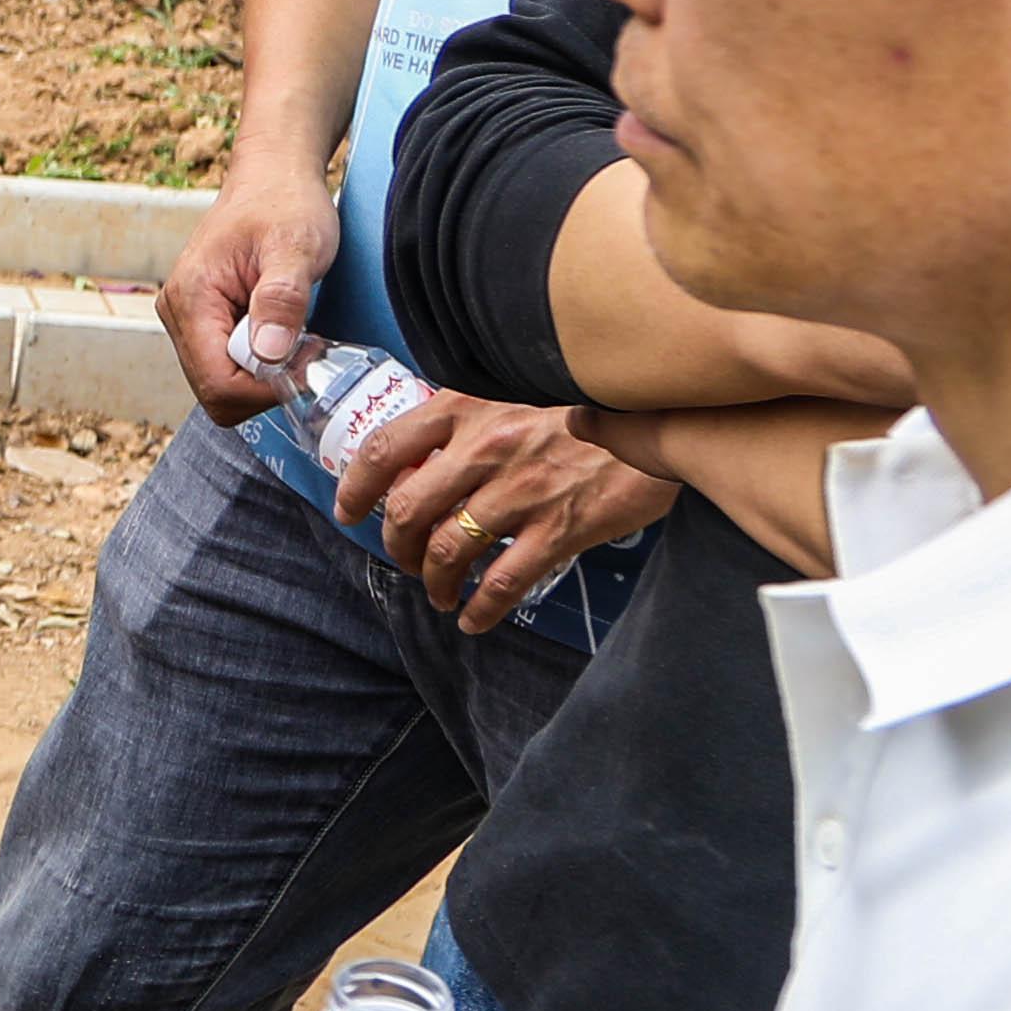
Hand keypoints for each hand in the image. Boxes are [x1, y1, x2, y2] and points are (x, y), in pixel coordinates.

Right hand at [161, 168, 341, 418]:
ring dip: (263, 375)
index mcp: (191, 298)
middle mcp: (177, 313)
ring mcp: (186, 318)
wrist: (273, 176)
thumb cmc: (284, 204)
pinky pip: (225, 365)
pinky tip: (282, 333)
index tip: (305, 363)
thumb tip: (269, 355)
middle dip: (264, 384)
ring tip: (296, 336)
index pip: (216, 383)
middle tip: (306, 351)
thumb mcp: (295, 247)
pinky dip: (258, 363)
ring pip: (220, 383)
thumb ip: (281, 300)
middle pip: (215, 391)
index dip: (264, 389)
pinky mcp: (201, 320)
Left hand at [336, 394, 674, 633]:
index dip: (356, 487)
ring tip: (441, 595)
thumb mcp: (517, 390)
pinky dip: (480, 609)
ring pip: (447, 551)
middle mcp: (484, 448)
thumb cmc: (590, 403)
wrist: (664, 416)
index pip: (385, 449)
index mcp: (467, 406)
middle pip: (407, 511)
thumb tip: (428, 458)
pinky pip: (502, 581)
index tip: (347, 511)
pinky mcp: (560, 527)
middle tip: (404, 562)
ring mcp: (520, 491)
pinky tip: (475, 620)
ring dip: (435, 583)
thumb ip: (473, 417)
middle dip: (395, 547)